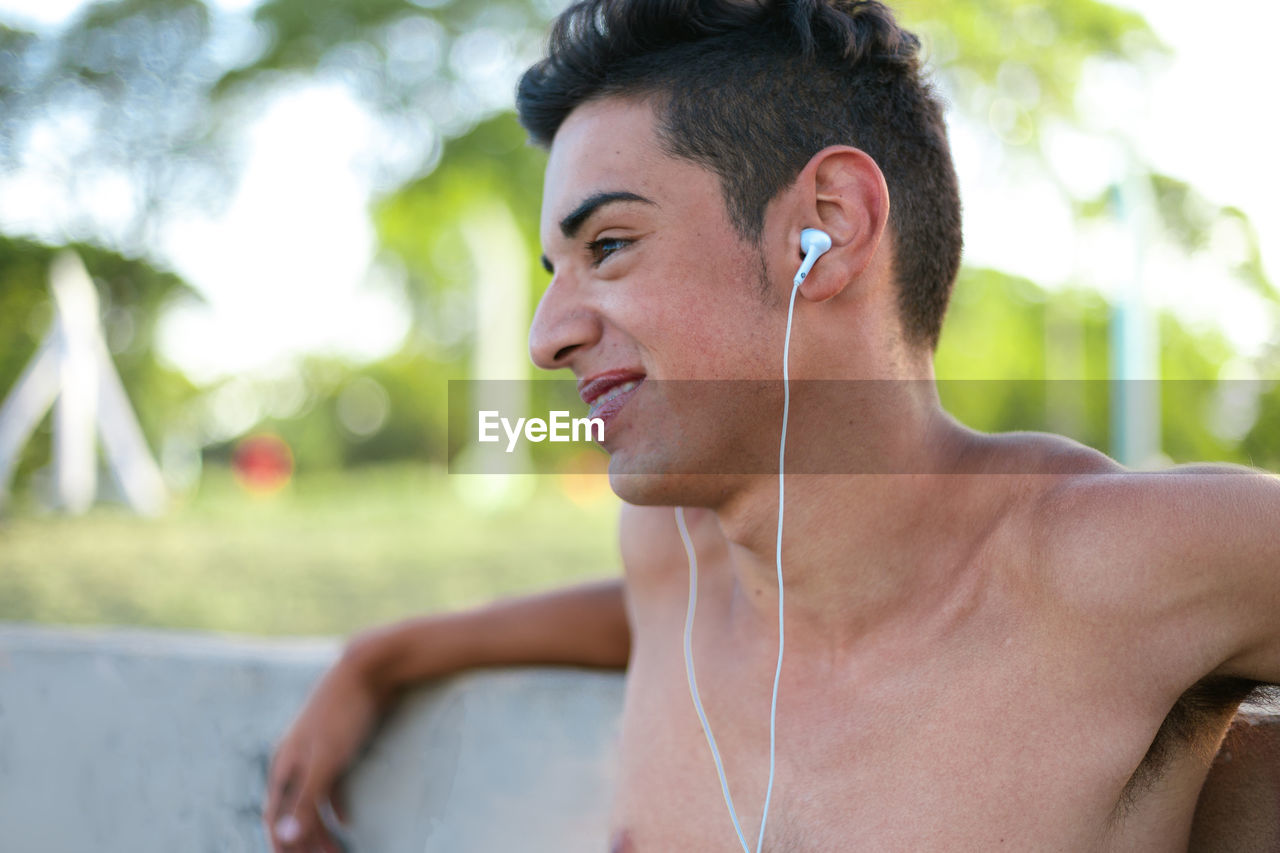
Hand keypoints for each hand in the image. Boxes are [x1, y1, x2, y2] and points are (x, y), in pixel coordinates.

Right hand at [263, 651, 385, 851]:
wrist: (369, 667)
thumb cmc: (344, 713)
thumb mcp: (326, 759)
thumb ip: (306, 799)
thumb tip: (285, 838)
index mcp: (285, 765)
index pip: (275, 816)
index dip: (283, 843)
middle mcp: (295, 760)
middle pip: (293, 812)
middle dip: (304, 841)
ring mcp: (317, 752)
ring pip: (313, 800)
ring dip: (321, 828)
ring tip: (337, 852)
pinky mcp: (339, 745)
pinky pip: (332, 784)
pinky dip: (337, 805)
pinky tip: (349, 821)